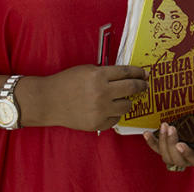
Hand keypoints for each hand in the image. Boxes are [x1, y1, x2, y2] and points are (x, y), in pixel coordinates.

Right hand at [29, 64, 147, 130]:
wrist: (48, 101)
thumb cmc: (67, 82)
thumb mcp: (87, 70)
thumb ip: (106, 72)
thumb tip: (128, 75)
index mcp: (99, 76)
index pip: (127, 73)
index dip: (139, 72)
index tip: (145, 74)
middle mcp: (102, 93)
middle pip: (132, 88)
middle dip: (141, 86)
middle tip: (145, 85)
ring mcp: (100, 110)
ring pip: (127, 106)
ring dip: (128, 101)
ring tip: (124, 99)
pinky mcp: (97, 124)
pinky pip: (115, 119)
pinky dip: (115, 114)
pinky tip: (109, 109)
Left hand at [142, 102, 193, 171]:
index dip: (188, 155)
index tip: (181, 145)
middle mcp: (190, 158)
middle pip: (177, 159)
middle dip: (171, 144)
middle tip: (171, 128)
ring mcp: (178, 154)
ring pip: (166, 156)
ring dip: (162, 142)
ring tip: (164, 126)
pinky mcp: (169, 148)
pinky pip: (158, 149)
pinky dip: (152, 142)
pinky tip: (146, 133)